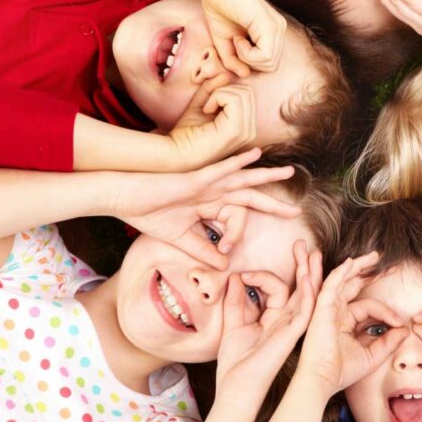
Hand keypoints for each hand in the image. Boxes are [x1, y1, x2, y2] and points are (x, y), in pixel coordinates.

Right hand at [110, 149, 300, 268]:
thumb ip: (204, 251)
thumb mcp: (181, 239)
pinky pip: (222, 168)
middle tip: (296, 211)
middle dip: (274, 203)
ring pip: (244, 178)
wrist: (124, 197)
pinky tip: (255, 155)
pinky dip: (239, 162)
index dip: (236, 235)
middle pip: (251, 197)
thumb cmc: (148, 213)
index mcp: (210, 206)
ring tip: (289, 172)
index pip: (237, 217)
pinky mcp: (196, 178)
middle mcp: (213, 192)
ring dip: (267, 175)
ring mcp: (207, 183)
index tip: (224, 250)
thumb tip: (225, 267)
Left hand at [168, 80, 258, 169]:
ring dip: (219, 94)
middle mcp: (249, 131)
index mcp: (245, 127)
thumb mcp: (201, 105)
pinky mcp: (236, 130)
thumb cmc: (186, 134)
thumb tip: (225, 75)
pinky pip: (234, 99)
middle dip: (225, 91)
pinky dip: (217, 97)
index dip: (227, 92)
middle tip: (207, 104)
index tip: (208, 105)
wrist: (175, 153)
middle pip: (247, 92)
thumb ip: (212, 90)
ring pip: (242, 94)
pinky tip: (206, 110)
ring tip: (206, 108)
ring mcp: (245, 132)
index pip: (247, 95)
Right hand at [200, 0, 286, 75]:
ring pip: (269, 64)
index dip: (250, 61)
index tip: (236, 44)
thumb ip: (234, 61)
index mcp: (273, 32)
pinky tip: (238, 38)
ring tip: (237, 38)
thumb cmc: (218, 9)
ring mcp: (277, 26)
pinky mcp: (270, 25)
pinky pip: (264, 56)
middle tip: (236, 42)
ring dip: (247, 57)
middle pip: (271, 66)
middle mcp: (279, 29)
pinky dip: (247, 53)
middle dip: (249, 62)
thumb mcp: (224, 43)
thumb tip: (246, 74)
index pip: (269, 63)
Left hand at [213, 241, 322, 412]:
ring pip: (308, 295)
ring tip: (312, 253)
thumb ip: (235, 300)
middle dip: (302, 265)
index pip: (276, 288)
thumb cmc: (235, 362)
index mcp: (274, 318)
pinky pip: (306, 310)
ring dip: (310, 273)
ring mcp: (292, 327)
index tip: (240, 276)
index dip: (260, 277)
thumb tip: (236, 277)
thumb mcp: (232, 323)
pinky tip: (309, 278)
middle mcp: (287, 320)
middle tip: (301, 244)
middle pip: (300, 287)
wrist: (236, 387)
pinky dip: (308, 293)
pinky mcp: (293, 334)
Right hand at [295, 252, 408, 398]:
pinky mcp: (322, 308)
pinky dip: (341, 273)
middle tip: (388, 264)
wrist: (323, 380)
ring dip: (357, 266)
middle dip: (370, 273)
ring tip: (373, 256)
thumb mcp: (372, 355)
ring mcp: (328, 308)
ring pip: (343, 279)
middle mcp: (336, 311)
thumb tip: (405, 330)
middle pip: (353, 285)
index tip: (401, 321)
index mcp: (345, 321)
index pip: (369, 306)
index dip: (387, 311)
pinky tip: (351, 263)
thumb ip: (388, 342)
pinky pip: (332, 285)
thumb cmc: (342, 371)